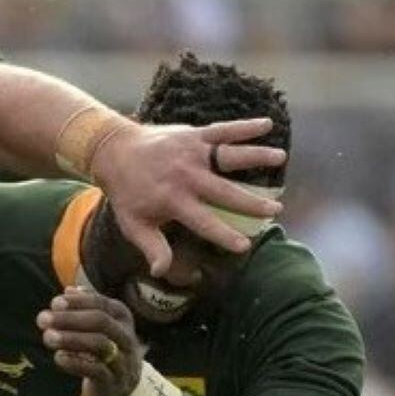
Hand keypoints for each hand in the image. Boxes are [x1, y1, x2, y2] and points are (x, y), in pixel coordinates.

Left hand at [37, 287, 141, 395]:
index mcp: (122, 319)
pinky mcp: (113, 382)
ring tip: (47, 337)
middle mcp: (126, 337)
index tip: (55, 303)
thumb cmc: (105, 351)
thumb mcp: (100, 328)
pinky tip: (58, 358)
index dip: (79, 302)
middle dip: (70, 318)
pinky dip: (75, 363)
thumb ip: (86, 308)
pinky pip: (96, 370)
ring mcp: (122, 360)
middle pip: (101, 321)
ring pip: (100, 344)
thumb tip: (69, 290)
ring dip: (70, 339)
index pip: (102, 304)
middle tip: (43, 319)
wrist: (121, 390)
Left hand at [90, 117, 284, 274]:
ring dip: (255, 155)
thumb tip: (162, 271)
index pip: (203, 221)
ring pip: (229, 155)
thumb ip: (151, 246)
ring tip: (281, 158)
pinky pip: (223, 130)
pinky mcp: (194, 134)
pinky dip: (244, 126)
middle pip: (224, 191)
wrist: (113, 151)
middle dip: (250, 202)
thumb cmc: (126, 192)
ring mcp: (192, 153)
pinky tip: (267, 124)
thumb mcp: (133, 224)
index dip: (223, 235)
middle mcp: (186, 176)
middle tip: (276, 210)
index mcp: (173, 200)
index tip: (244, 246)